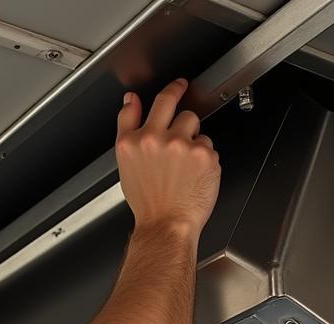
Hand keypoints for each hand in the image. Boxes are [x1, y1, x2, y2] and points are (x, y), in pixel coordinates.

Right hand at [115, 78, 220, 238]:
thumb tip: (130, 100)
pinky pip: (207, 143)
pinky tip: (195, 172)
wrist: (166, 226)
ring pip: (192, 121)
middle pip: (169, 100)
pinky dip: (204, 156)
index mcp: (132, 143)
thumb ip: (127, 129)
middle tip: (183, 87)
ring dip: (192, 134)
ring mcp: (180, 144)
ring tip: (185, 158)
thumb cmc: (149, 204)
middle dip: (178, 90)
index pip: (139, 107)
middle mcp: (154, 140)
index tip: (167, 87)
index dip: (154, 91)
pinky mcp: (202, 153)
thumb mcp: (126, 167)